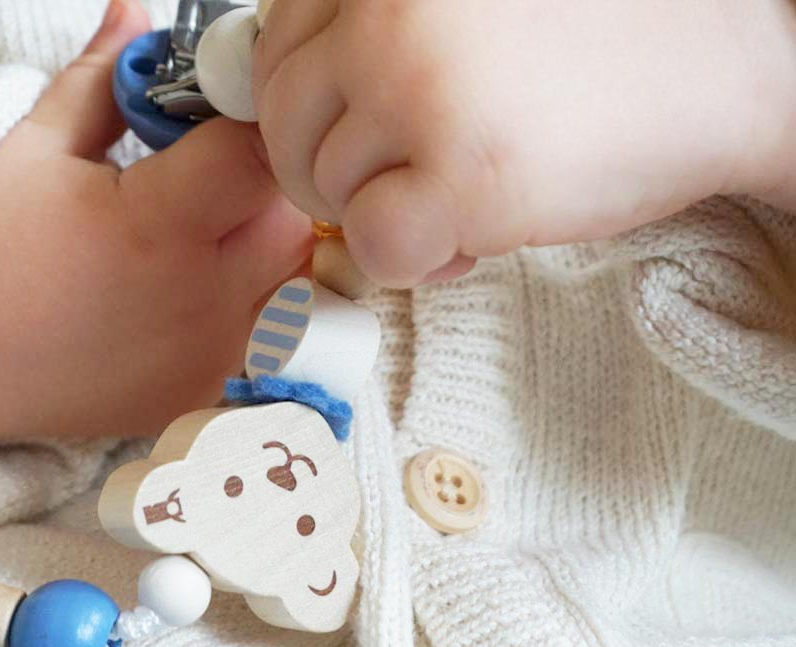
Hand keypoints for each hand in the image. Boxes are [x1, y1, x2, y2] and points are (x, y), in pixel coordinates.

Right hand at [0, 0, 307, 439]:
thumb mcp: (32, 148)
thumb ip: (104, 78)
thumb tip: (141, 9)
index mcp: (156, 225)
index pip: (258, 150)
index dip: (247, 121)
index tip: (220, 113)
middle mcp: (198, 299)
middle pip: (293, 218)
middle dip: (267, 183)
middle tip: (214, 173)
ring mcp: (206, 359)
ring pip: (296, 284)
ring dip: (273, 248)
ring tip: (212, 232)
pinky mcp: (200, 396)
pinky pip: (268, 343)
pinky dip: (257, 312)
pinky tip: (202, 293)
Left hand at [254, 0, 795, 286]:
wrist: (728, 76)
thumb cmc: (606, 40)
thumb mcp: (465, 6)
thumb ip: (379, 30)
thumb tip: (288, 95)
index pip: (279, 41)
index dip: (304, 101)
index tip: (337, 128)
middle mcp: (389, 14)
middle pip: (286, 119)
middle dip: (327, 168)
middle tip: (388, 183)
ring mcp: (417, 90)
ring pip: (327, 188)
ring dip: (382, 213)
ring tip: (455, 200)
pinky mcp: (458, 176)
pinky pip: (375, 245)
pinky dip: (413, 260)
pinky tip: (467, 237)